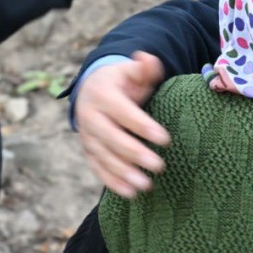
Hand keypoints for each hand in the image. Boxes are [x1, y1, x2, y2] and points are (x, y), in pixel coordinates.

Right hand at [76, 51, 169, 196]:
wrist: (91, 89)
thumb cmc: (122, 81)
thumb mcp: (132, 71)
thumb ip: (145, 68)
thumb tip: (148, 59)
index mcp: (102, 94)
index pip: (123, 112)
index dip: (142, 126)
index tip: (165, 139)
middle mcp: (90, 116)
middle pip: (111, 138)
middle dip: (134, 153)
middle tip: (159, 166)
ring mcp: (87, 136)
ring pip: (103, 157)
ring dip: (123, 173)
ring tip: (146, 185)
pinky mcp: (88, 150)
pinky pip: (97, 168)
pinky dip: (112, 182)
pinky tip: (130, 193)